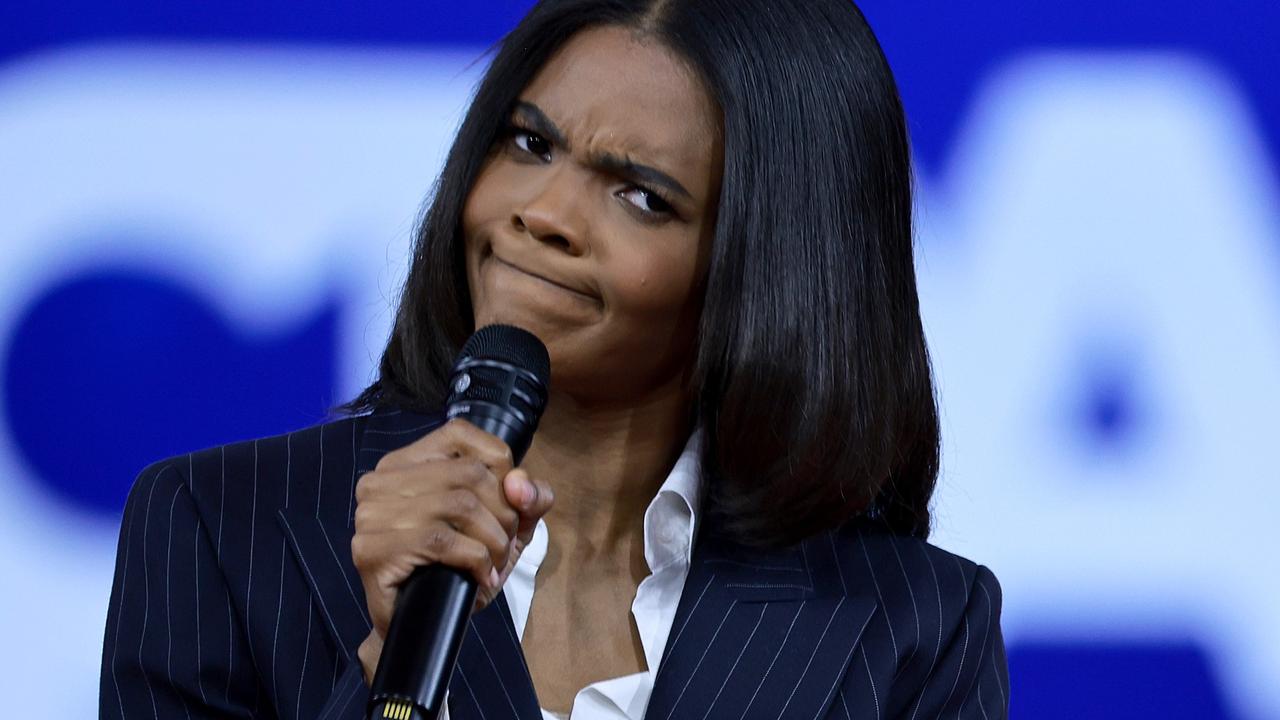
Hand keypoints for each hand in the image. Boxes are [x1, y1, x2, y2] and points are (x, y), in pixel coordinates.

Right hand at [351, 418, 554, 683]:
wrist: (419, 629)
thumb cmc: (458, 568)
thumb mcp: (504, 526)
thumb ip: (526, 497)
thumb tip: (521, 484)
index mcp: (407, 461)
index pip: (461, 434)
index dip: (500, 465)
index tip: (510, 504)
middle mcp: (382, 479)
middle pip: (470, 472)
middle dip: (504, 513)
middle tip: (504, 547)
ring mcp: (372, 513)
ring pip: (460, 504)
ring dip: (493, 540)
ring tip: (493, 564)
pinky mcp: (372, 549)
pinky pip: (442, 541)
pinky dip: (476, 560)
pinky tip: (481, 577)